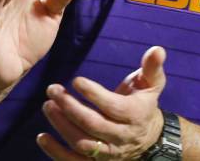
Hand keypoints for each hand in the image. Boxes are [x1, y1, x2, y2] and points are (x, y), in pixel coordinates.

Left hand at [37, 46, 166, 159]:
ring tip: (47, 105)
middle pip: (93, 125)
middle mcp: (122, 137)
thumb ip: (152, 66)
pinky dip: (56, 153)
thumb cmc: (144, 102)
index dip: (94, 94)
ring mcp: (108, 153)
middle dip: (70, 107)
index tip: (76, 80)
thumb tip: (157, 49)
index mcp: (135, 115)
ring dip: (61, 125)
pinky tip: (42, 137)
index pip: (112, 106)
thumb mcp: (152, 83)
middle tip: (52, 89)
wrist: (148, 138)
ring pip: (82, 143)